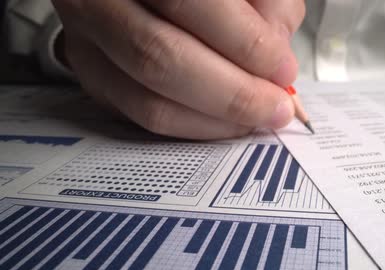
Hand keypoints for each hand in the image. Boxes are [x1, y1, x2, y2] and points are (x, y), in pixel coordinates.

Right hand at [52, 0, 304, 138]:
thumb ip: (264, 3)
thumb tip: (276, 53)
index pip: (191, 4)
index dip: (246, 44)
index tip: (283, 68)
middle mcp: (96, 2)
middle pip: (162, 59)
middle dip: (233, 94)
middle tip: (275, 105)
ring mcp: (85, 45)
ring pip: (149, 102)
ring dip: (215, 119)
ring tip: (256, 117)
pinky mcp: (92, 79)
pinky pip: (142, 118)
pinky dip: (193, 126)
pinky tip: (224, 120)